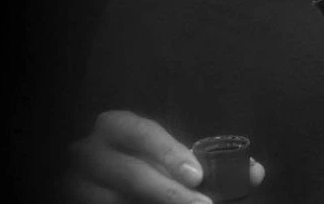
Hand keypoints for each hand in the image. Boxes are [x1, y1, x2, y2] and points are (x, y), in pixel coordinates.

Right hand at [63, 111, 264, 203]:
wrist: (103, 185)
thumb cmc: (145, 167)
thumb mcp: (174, 160)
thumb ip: (212, 164)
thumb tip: (255, 172)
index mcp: (115, 127)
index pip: (140, 131)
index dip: (169, 153)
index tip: (198, 175)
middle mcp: (88, 151)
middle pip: (128, 172)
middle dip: (168, 192)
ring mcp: (71, 181)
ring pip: (108, 199)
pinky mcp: (67, 201)